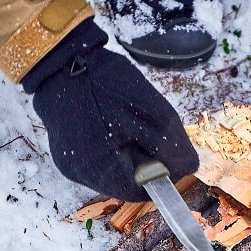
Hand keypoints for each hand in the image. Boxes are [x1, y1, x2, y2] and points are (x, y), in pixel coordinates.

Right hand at [22, 19, 197, 201]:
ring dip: (128, 151)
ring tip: (127, 120)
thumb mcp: (154, 113)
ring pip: (111, 168)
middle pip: (124, 181)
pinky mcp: (64, 149)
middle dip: (143, 160)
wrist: (63, 58)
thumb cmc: (108, 83)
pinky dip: (110, 144)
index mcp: (99, 169)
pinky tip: (109, 120)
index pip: (140, 191)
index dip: (161, 176)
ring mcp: (69, 162)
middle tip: (148, 129)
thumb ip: (173, 147)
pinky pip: (96, 156)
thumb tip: (187, 168)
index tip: (169, 153)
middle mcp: (79, 173)